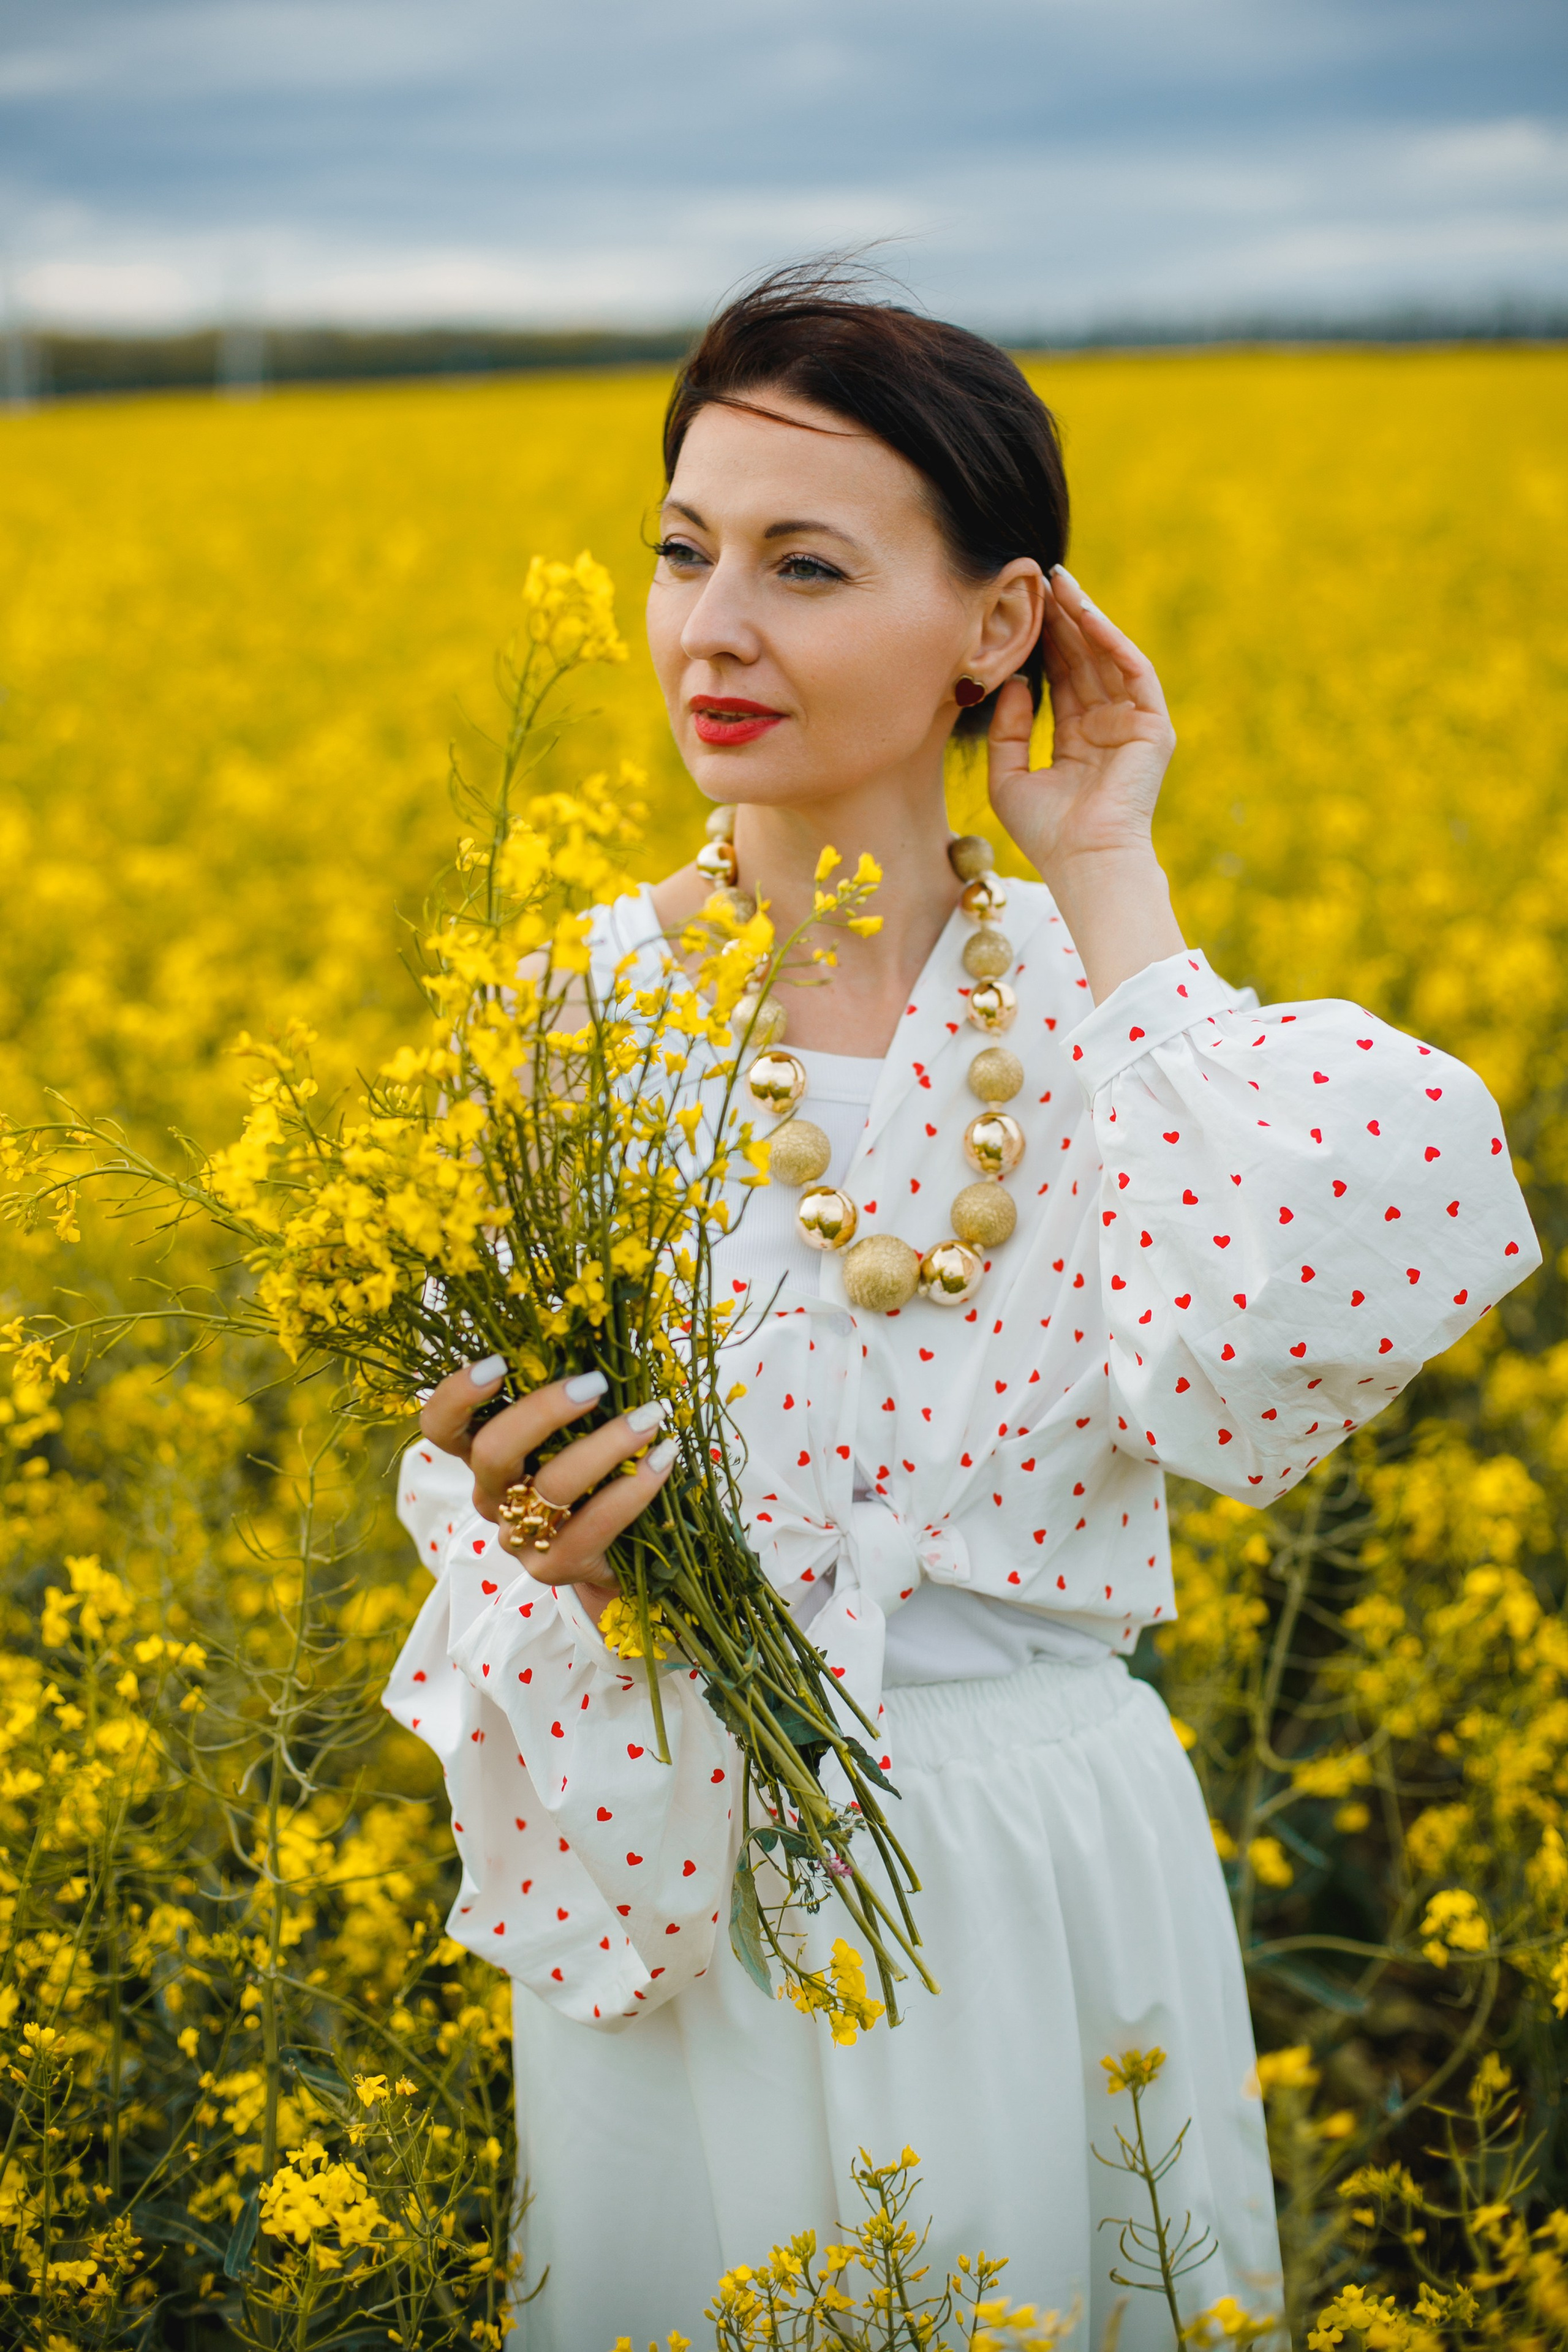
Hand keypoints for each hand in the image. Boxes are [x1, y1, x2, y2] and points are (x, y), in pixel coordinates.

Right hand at [419, 1362, 676, 1622]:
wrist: (616, 1560)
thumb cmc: (592, 1478)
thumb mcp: (572, 1436)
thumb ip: (570, 1400)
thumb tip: (601, 1341)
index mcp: (484, 1455)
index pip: (441, 1427)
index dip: (458, 1395)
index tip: (499, 1363)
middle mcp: (492, 1495)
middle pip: (491, 1451)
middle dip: (544, 1411)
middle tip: (596, 1384)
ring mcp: (519, 1536)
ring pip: (549, 1487)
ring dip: (605, 1446)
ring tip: (649, 1418)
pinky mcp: (554, 1567)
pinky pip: (591, 1526)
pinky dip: (632, 1489)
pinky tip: (662, 1460)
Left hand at [986, 566, 1184, 1002]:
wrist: (1083, 862)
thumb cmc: (1046, 834)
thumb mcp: (1009, 778)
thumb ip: (1008, 730)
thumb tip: (1013, 683)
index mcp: (1078, 739)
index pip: (1062, 679)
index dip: (1044, 643)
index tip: (1023, 607)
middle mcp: (1108, 726)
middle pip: (1084, 660)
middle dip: (1063, 619)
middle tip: (1039, 577)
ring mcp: (1133, 724)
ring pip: (1107, 657)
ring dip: (1085, 618)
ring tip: (1060, 582)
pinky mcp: (1153, 726)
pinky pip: (1132, 670)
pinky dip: (1110, 639)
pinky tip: (1085, 613)